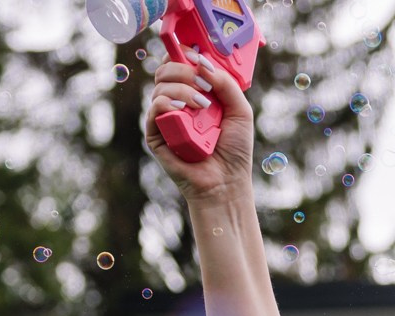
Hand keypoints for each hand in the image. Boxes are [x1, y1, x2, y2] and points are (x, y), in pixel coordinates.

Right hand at [144, 47, 253, 201]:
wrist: (226, 184)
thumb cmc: (234, 150)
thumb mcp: (240, 110)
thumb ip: (226, 83)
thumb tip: (203, 63)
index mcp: (194, 94)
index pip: (180, 63)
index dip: (185, 54)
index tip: (197, 56)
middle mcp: (178, 103)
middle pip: (166, 70)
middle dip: (184, 69)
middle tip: (203, 84)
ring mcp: (166, 119)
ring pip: (160, 86)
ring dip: (181, 88)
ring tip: (201, 105)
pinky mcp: (156, 135)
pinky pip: (154, 109)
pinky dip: (166, 102)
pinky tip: (182, 108)